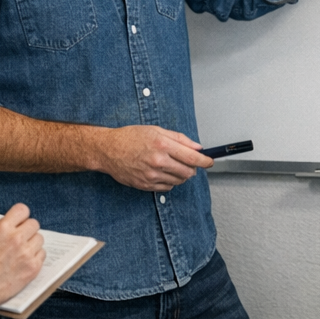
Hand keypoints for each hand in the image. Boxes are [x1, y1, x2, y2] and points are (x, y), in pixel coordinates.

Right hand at [0, 204, 45, 306]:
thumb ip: (3, 231)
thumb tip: (16, 226)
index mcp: (2, 228)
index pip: (22, 210)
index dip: (21, 216)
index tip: (20, 222)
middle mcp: (16, 237)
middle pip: (34, 224)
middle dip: (28, 230)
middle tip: (21, 239)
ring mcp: (26, 252)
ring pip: (40, 238)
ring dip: (32, 244)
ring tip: (22, 253)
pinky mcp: (33, 266)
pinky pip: (42, 254)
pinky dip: (35, 257)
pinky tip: (25, 262)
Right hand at [96, 125, 211, 191]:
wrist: (109, 150)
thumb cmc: (131, 137)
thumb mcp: (157, 130)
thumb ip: (180, 139)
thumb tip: (197, 147)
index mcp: (163, 145)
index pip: (193, 157)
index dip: (205, 161)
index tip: (210, 161)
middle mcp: (158, 161)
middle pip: (188, 172)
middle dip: (193, 168)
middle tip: (189, 162)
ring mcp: (151, 175)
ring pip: (179, 181)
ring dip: (181, 175)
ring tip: (173, 165)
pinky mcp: (145, 185)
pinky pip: (167, 188)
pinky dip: (170, 181)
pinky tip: (163, 172)